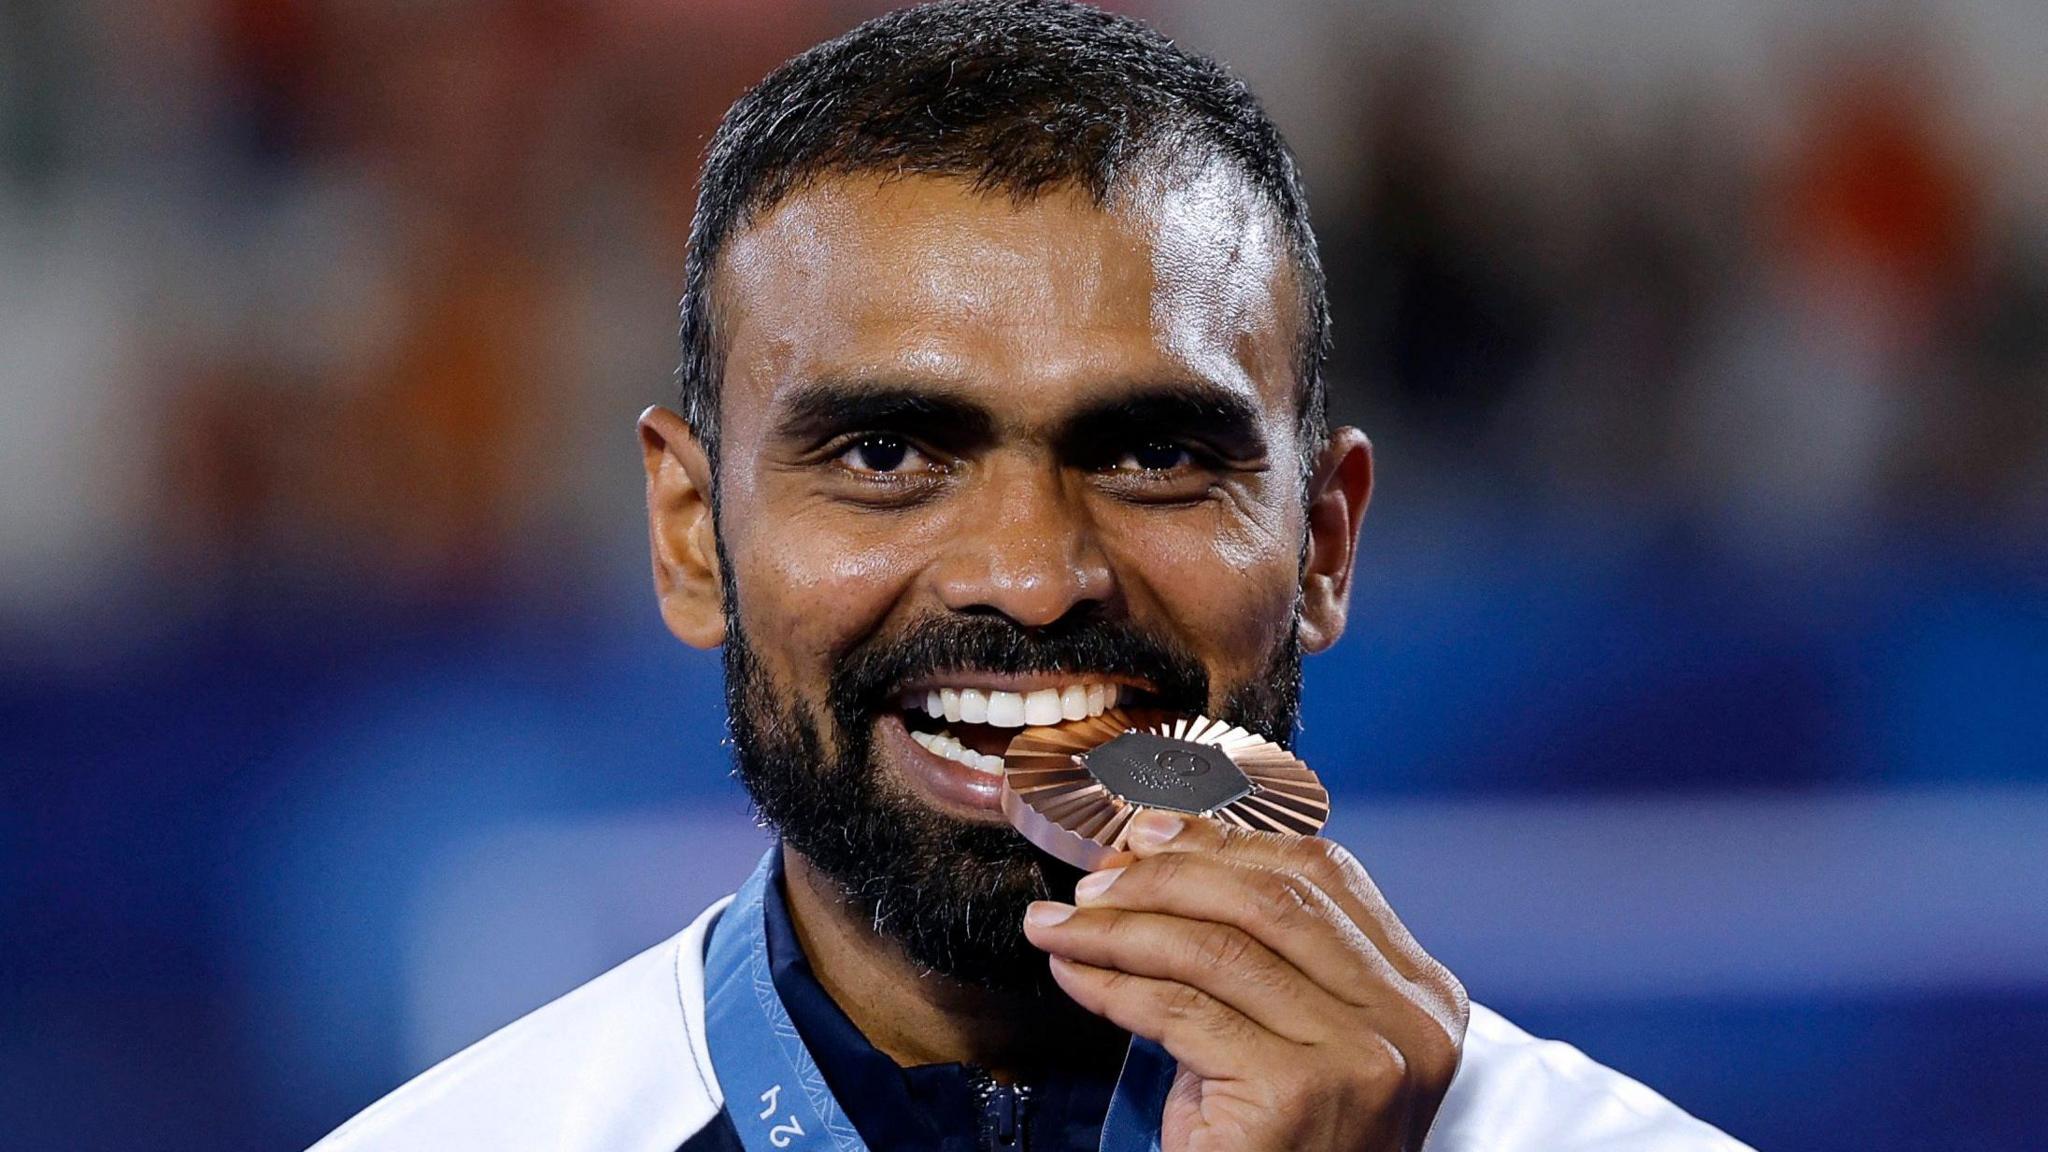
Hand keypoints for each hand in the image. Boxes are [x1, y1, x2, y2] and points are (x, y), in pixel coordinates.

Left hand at [1022, 809, 1467, 1151]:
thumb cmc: (1285, 1149)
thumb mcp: (1297, 1041)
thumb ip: (1261, 958)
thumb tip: (1155, 859)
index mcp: (1421, 993)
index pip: (1324, 876)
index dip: (1226, 842)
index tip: (1151, 834)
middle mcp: (1406, 1021)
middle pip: (1269, 899)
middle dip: (1166, 877)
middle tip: (1095, 884)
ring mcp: (1359, 1057)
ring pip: (1215, 949)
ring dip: (1118, 929)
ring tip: (1061, 926)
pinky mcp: (1296, 1093)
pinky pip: (1179, 1011)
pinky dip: (1111, 984)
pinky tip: (1075, 975)